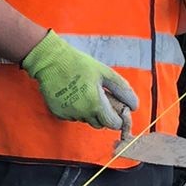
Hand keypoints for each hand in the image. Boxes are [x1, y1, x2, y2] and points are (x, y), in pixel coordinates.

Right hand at [21, 31, 138, 129]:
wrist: (50, 61)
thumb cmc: (79, 64)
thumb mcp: (104, 72)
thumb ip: (122, 89)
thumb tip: (134, 106)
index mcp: (95, 104)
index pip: (114, 124)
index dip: (118, 117)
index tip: (116, 107)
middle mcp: (82, 113)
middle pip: (100, 124)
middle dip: (104, 114)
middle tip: (100, 97)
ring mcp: (69, 114)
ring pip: (86, 120)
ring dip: (90, 111)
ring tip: (85, 92)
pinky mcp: (58, 113)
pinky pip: (73, 116)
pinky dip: (76, 109)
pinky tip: (73, 94)